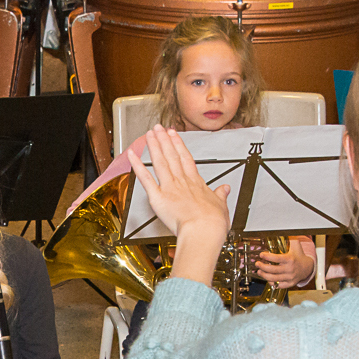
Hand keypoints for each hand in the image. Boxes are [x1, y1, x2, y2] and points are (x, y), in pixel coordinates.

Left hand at [128, 125, 231, 285]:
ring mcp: (169, 187)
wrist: (204, 231)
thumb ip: (220, 195)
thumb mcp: (222, 206)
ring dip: (154, 146)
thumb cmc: (213, 223)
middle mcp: (182, 182)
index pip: (186, 159)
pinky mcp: (158, 197)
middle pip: (171, 156)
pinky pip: (145, 179)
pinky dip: (138, 166)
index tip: (173, 135)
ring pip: (160, 162)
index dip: (178, 145)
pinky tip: (132, 156)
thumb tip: (225, 189)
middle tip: (158, 128)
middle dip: (164, 140)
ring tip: (149, 134)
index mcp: (196, 183)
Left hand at [255, 235, 316, 287]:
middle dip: (262, 266)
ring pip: (273, 278)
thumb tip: (284, 229)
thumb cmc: (299, 256)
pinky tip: (267, 279)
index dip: (267, 257)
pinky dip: (271, 283)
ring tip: (259, 271)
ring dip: (264, 275)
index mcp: (290, 259)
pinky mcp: (289, 283)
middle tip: (257, 263)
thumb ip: (290, 238)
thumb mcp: (296, 245)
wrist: (307, 267)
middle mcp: (289, 269)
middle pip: (272, 270)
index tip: (261, 254)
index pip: (276, 258)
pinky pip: (278, 285)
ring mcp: (289, 277)